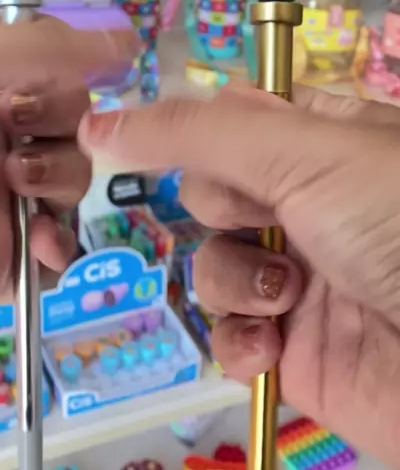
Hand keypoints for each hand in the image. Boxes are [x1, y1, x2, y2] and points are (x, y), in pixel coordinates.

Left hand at [0, 15, 137, 337]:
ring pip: (72, 180)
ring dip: (61, 178)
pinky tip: (41, 242)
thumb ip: (36, 47)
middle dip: (63, 124)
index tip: (48, 82)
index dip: (62, 74)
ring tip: (19, 187)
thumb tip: (124, 41)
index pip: (50, 67)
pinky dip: (61, 246)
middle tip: (20, 129)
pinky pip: (57, 250)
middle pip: (72, 122)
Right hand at [79, 85, 399, 464]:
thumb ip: (197, 132)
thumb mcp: (303, 151)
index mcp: (323, 140)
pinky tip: (271, 344)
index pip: (232, 121)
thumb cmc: (394, 221)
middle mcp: (309, 203)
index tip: (175, 142)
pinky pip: (230, 335)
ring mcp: (300, 276)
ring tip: (285, 293)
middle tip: (262, 218)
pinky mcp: (294, 348)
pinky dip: (239, 341)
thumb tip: (98, 122)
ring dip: (234, 278)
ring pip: (212, 263)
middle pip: (210, 190)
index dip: (203, 134)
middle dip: (223, 208)